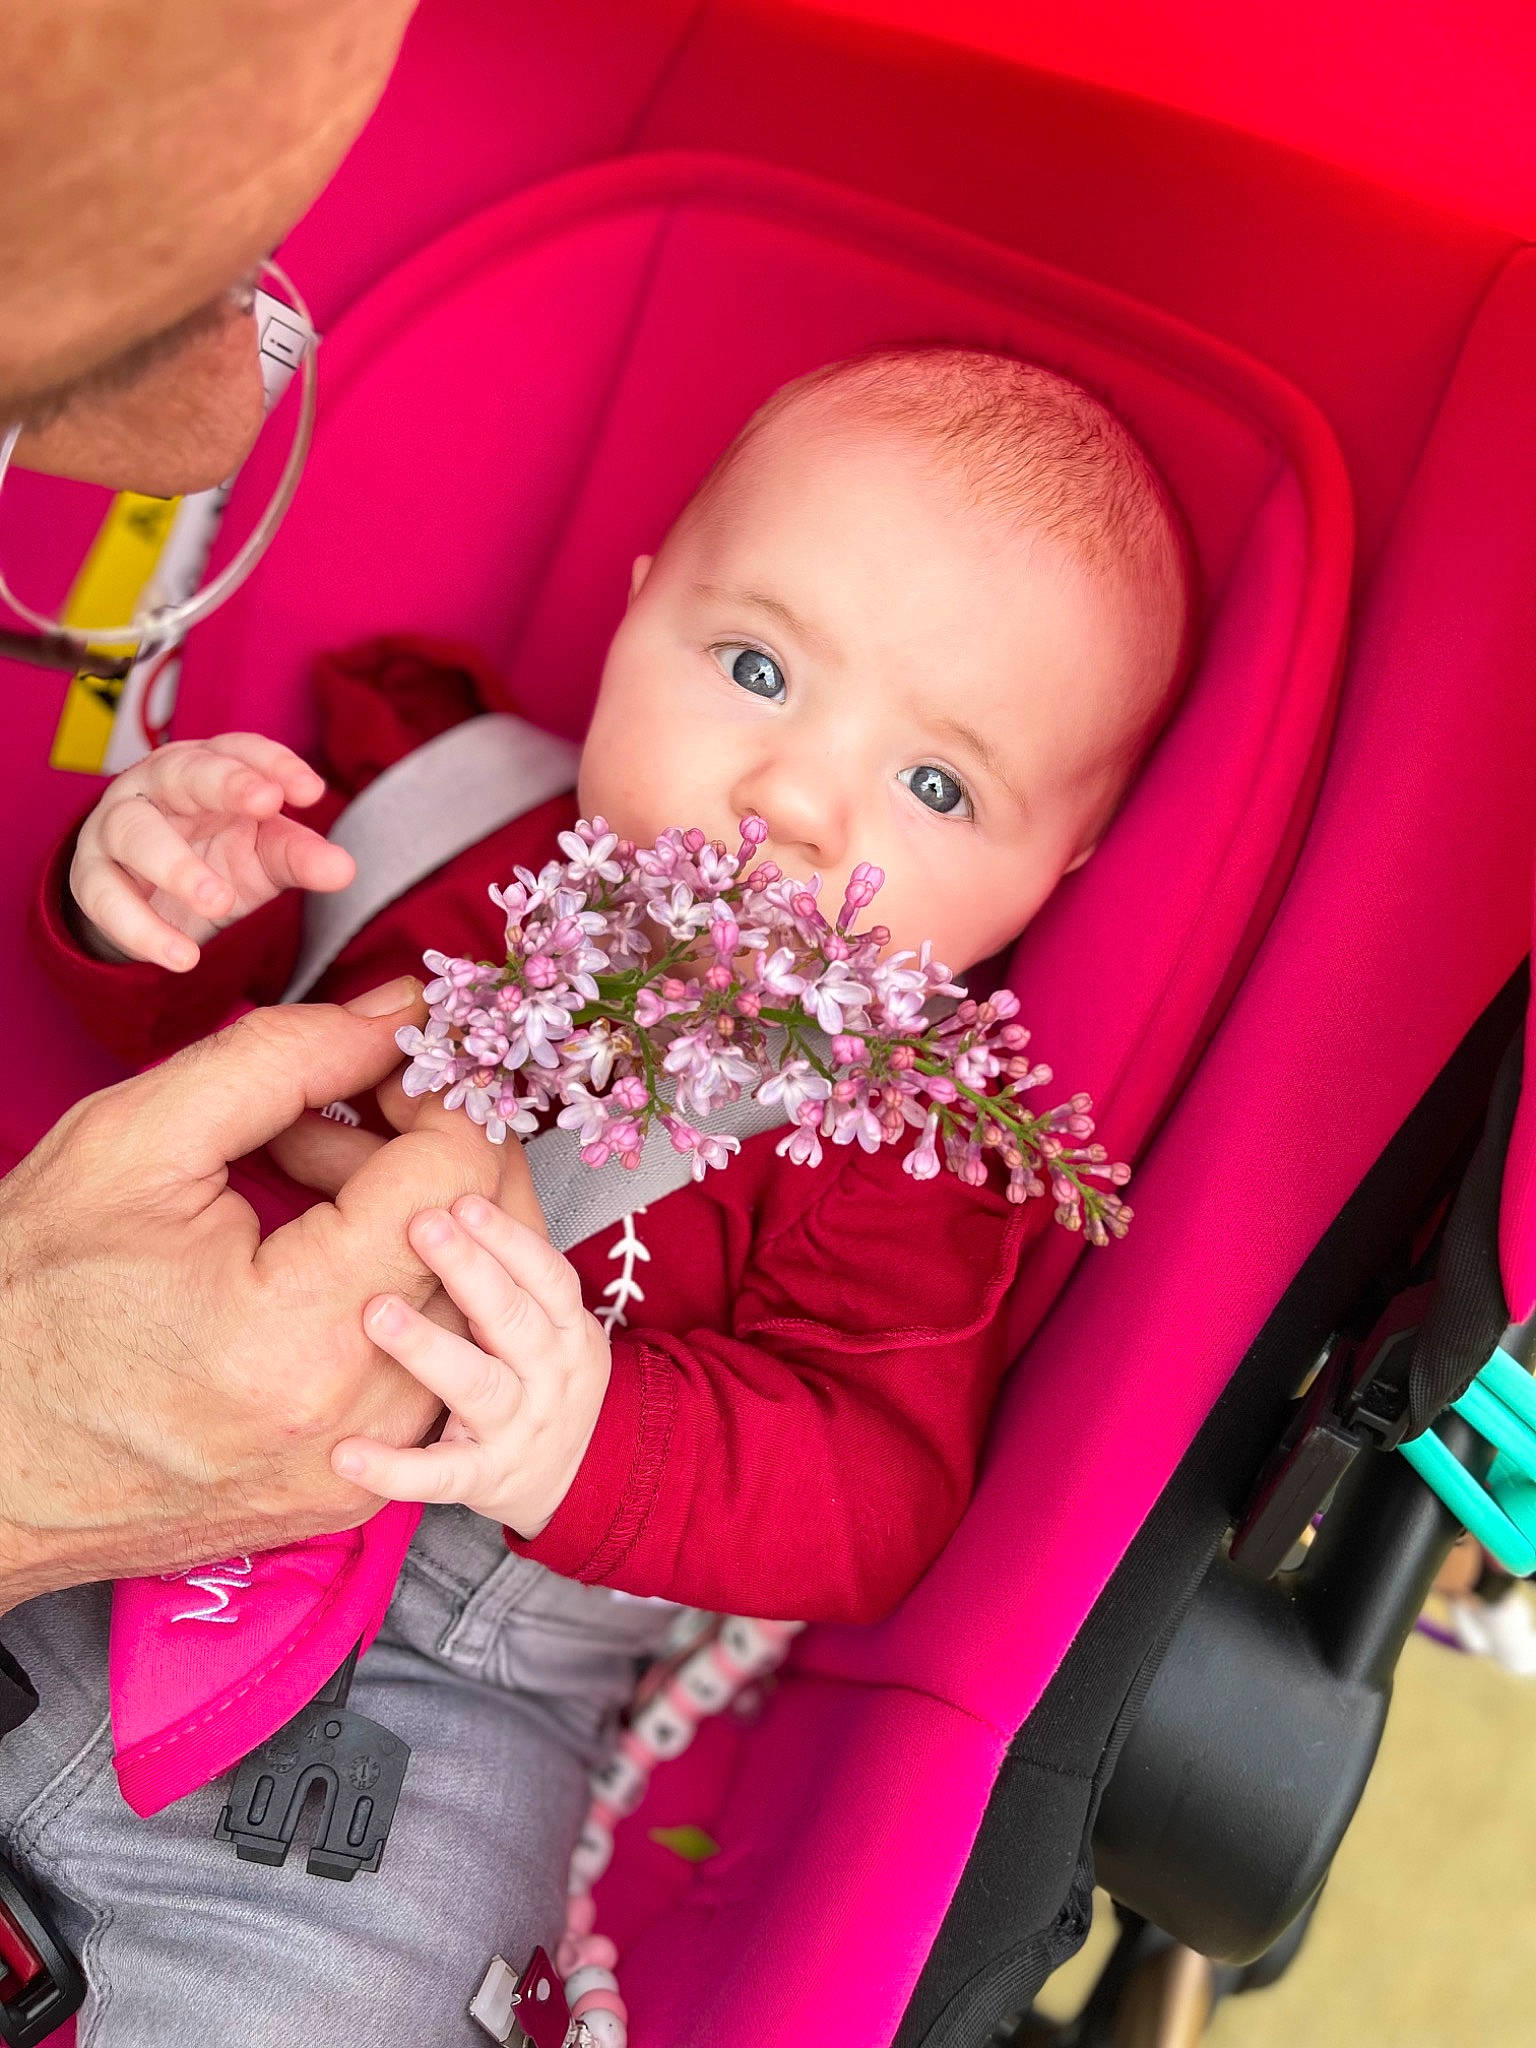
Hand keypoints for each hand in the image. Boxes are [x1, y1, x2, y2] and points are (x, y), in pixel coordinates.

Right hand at [0, 980, 536, 1612]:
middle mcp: (351, 1417)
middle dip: (430, 1149)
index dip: (436, 1096)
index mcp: (298, 1332)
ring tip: (315, 1181)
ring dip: (414, 1222)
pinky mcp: (349, 1490)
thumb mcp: (135, 1142)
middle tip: (351, 1110)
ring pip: (462, 1306)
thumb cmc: (27, 1301)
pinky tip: (321, 1256)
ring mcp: (357, 1467)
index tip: (387, 1065)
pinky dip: (397, 1294)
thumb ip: (284, 1059)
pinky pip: (426, 1367)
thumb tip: (401, 1013)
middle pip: (480, 1244)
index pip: (454, 1178)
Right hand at [69, 733, 354, 969]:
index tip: (312, 791)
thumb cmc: (215, 857)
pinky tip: (182, 957)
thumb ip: (300, 857)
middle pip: (182, 771)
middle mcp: (156, 786)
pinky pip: (108, 899)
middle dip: (224, 784)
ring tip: (220, 901)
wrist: (152, 903)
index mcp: (206, 768)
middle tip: (266, 805)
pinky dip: (143, 930)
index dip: (273, 762)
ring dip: (177, 866)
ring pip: (135, 832)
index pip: (237, 748)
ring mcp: (116, 828)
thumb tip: (344, 869)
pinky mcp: (91, 879)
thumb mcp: (264, 857)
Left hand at [330, 1195, 609, 1537]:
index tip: (464, 1200)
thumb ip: (511, 1277)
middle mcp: (551, 1376)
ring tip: (376, 1313)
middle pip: (513, 1318)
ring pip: (477, 1386)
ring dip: (428, 1347)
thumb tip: (447, 1196)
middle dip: (469, 1269)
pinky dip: (394, 1468)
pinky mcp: (486, 1480)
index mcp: (567, 1330)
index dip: (509, 1239)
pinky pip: (439, 1476)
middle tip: (420, 1224)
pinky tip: (346, 1453)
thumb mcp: (553, 1327)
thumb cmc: (543, 1380)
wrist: (581, 1478)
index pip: (548, 1276)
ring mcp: (520, 1429)